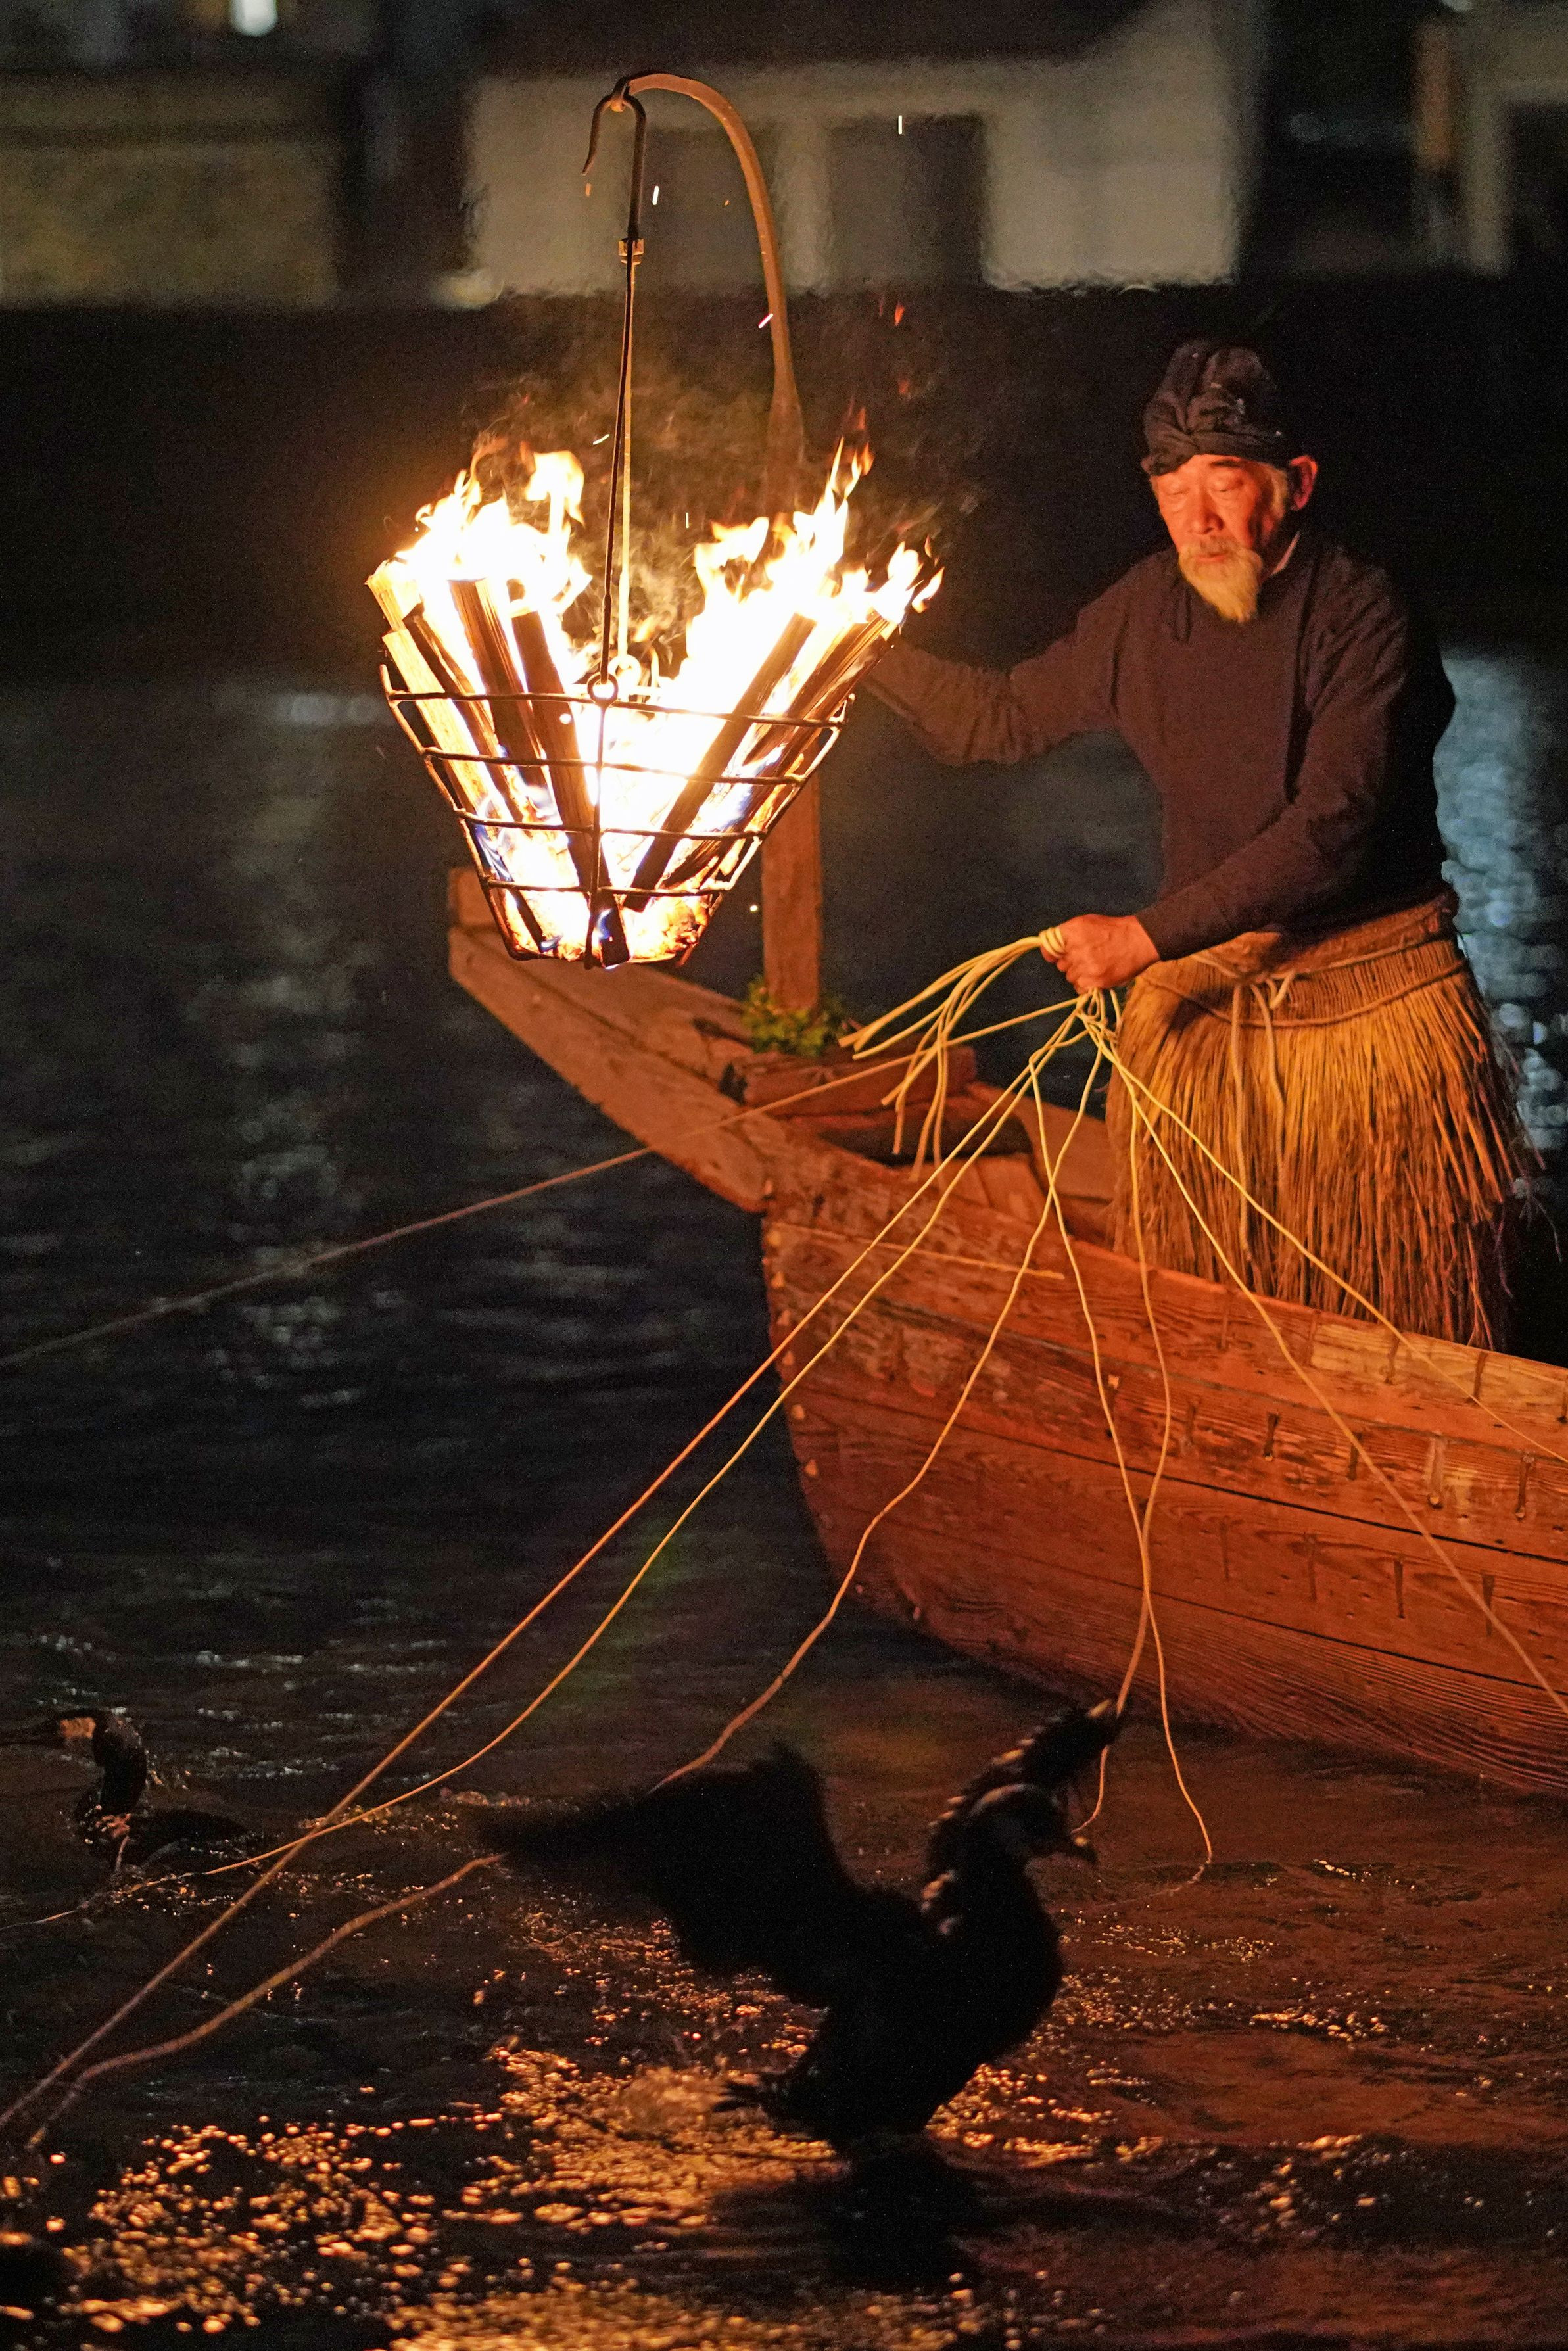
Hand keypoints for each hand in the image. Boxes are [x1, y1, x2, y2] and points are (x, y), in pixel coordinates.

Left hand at [1040, 913, 1158, 992]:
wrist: (1138, 941)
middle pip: (1061, 965)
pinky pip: (1080, 988)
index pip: (1049, 948)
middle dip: (1070, 963)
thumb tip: (1050, 950)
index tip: (1055, 956)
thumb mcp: (1087, 923)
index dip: (1051, 953)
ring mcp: (1086, 966)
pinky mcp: (1096, 980)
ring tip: (1095, 966)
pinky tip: (1096, 976)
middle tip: (1086, 958)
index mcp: (1073, 932)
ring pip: (1070, 977)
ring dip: (1079, 974)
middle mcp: (1077, 949)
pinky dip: (1086, 985)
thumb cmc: (1113, 930)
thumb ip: (1067, 934)